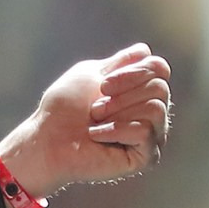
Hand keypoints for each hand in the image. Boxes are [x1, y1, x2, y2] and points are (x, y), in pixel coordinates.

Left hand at [0, 43, 172, 199]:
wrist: (48, 139)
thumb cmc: (65, 108)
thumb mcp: (93, 72)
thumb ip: (122, 61)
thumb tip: (145, 51)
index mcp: (140, 90)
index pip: (159, 68)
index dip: (134, 71)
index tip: (103, 84)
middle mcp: (152, 112)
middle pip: (160, 87)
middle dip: (122, 95)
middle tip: (95, 108)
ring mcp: (152, 135)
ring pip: (156, 109)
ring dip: (118, 112)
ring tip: (96, 121)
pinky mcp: (146, 156)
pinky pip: (145, 132)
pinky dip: (116, 130)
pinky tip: (96, 137)